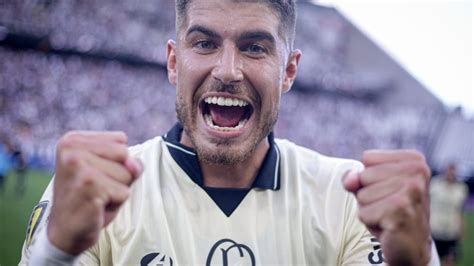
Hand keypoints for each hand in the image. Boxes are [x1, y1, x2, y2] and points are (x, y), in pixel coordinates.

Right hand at [48, 131, 142, 254]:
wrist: (65, 232)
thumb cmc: (89, 198)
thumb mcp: (111, 172)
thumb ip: (128, 162)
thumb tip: (135, 164)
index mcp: (73, 139)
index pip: (120, 140)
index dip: (116, 161)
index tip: (94, 175)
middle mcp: (72, 149)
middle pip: (125, 154)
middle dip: (119, 176)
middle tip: (96, 188)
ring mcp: (79, 166)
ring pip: (127, 174)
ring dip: (117, 190)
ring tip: (96, 197)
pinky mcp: (89, 186)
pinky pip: (124, 192)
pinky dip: (115, 203)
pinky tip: (96, 207)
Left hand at [343, 150, 431, 265]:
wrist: (411, 247)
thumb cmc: (390, 212)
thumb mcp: (370, 187)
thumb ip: (355, 177)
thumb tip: (350, 180)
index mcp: (414, 159)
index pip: (368, 158)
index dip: (370, 178)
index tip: (389, 192)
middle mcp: (418, 171)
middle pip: (364, 175)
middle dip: (369, 195)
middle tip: (389, 207)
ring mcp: (412, 190)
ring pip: (362, 194)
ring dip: (369, 209)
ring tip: (388, 216)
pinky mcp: (401, 210)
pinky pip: (364, 212)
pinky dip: (370, 222)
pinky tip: (388, 226)